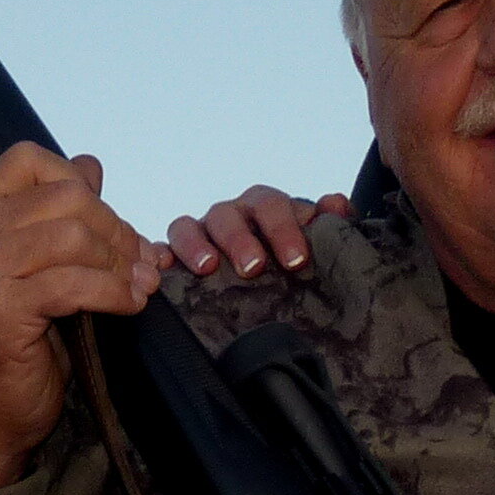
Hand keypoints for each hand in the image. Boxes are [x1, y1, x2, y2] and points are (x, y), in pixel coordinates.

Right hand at [0, 148, 168, 488]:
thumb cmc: (21, 336)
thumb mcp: (41, 265)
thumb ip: (60, 215)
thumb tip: (90, 165)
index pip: (31, 159)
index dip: (80, 182)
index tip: (110, 224)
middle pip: (66, 198)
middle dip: (117, 230)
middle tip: (144, 262)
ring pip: (73, 237)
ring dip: (121, 262)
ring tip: (142, 285)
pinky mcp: (0, 307)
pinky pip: (72, 283)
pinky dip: (113, 292)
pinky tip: (130, 304)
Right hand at [165, 185, 348, 279]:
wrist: (268, 289)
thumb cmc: (288, 262)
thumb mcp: (314, 245)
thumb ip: (329, 225)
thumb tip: (335, 205)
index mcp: (263, 210)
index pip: (270, 205)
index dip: (282, 228)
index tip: (296, 260)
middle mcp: (228, 217)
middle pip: (226, 214)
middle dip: (239, 239)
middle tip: (254, 268)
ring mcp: (197, 236)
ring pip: (186, 226)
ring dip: (195, 244)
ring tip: (208, 268)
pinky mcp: (171, 258)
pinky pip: (159, 251)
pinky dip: (159, 256)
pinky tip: (162, 270)